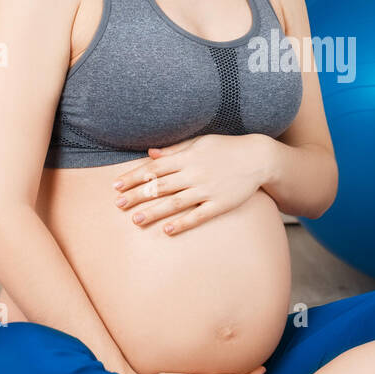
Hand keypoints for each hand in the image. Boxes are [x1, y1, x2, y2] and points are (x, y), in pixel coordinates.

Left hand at [111, 134, 271, 233]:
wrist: (258, 158)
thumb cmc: (226, 148)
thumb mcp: (200, 143)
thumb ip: (174, 150)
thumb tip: (150, 154)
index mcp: (188, 157)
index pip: (154, 169)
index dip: (133, 177)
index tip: (116, 186)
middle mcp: (195, 173)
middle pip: (160, 186)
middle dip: (137, 195)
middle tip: (118, 205)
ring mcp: (208, 190)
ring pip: (175, 202)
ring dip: (154, 211)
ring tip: (135, 220)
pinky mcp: (220, 204)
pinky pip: (198, 216)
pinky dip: (182, 223)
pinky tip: (167, 230)